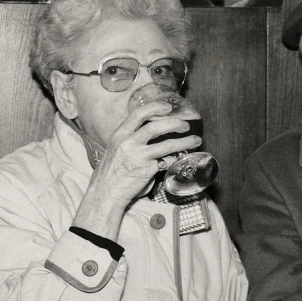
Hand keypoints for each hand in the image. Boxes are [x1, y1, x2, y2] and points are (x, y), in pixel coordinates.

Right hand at [72, 101, 200, 239]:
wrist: (105, 193)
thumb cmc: (112, 173)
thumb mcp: (117, 150)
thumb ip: (133, 140)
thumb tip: (156, 135)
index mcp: (119, 135)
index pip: (138, 114)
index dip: (155, 107)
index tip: (168, 107)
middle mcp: (127, 143)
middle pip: (155, 126)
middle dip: (174, 123)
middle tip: (185, 125)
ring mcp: (137, 156)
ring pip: (167, 145)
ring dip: (185, 142)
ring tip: (196, 140)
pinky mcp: (146, 170)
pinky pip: (166, 161)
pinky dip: (175, 159)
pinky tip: (181, 159)